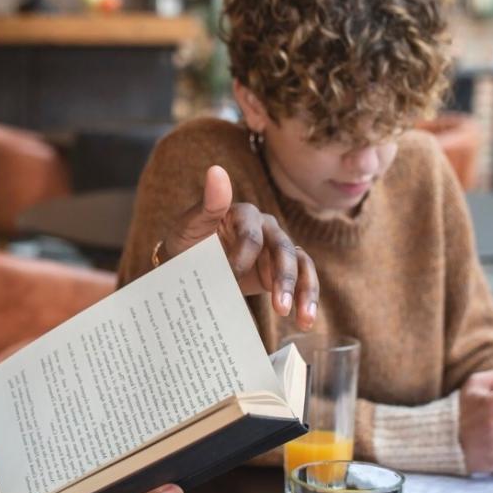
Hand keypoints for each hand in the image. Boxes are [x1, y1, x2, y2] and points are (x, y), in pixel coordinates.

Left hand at [157, 165, 319, 327]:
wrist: (188, 269)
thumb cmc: (186, 246)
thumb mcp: (189, 228)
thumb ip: (207, 205)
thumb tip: (216, 171)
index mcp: (243, 214)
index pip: (251, 234)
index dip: (244, 257)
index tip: (231, 277)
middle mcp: (265, 227)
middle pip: (283, 249)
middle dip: (283, 279)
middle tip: (279, 308)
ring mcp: (276, 248)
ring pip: (300, 264)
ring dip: (304, 291)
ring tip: (303, 320)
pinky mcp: (281, 269)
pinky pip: (303, 279)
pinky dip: (306, 299)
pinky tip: (305, 321)